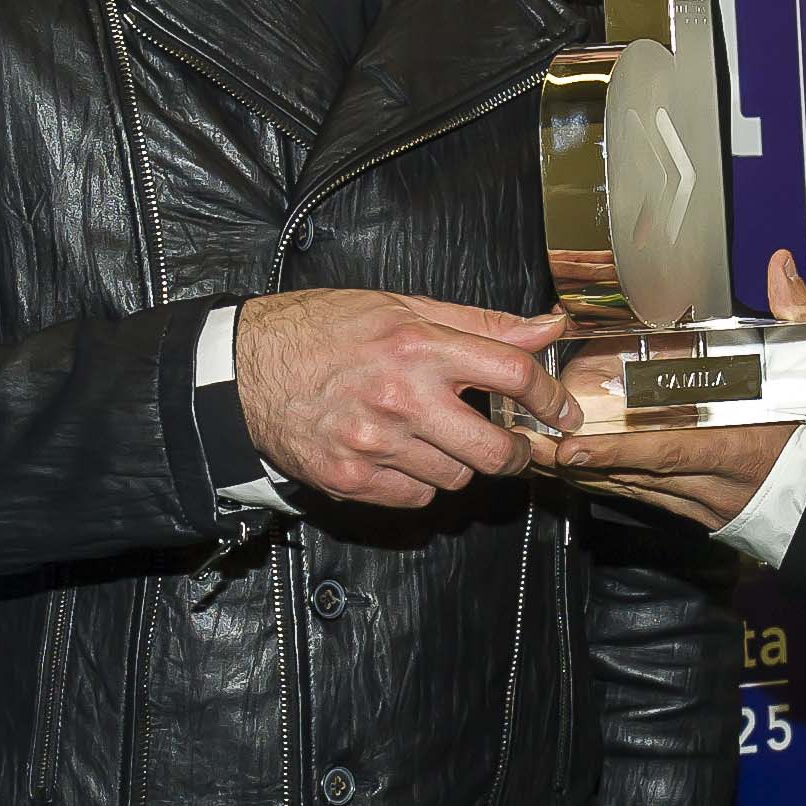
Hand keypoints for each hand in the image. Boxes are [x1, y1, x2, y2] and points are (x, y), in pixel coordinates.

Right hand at [234, 289, 574, 509]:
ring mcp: (376, 445)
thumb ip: (480, 325)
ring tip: (438, 439)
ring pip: (456, 479)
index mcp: (419, 346)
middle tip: (512, 445)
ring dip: (460, 464)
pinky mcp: (352, 480)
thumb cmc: (324, 330)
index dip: (549, 397)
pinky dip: (421, 482)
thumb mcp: (402, 308)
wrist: (244, 370)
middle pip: (494, 450)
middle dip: (515, 453)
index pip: (513, 374)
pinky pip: (416, 498)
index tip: (560, 411)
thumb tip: (547, 327)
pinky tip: (404, 456)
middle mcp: (402, 398)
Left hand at [535, 250, 805, 530]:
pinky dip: (607, 482)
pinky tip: (570, 469)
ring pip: (633, 490)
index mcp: (740, 445)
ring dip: (582, 475)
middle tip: (527, 444)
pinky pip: (644, 498)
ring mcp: (704, 503)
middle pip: (636, 475)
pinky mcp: (698, 513)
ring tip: (533, 451)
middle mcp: (715, 482)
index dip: (618, 454)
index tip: (572, 449)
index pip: (670, 451)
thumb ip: (796, 315)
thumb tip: (780, 264)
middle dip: (578, 464)